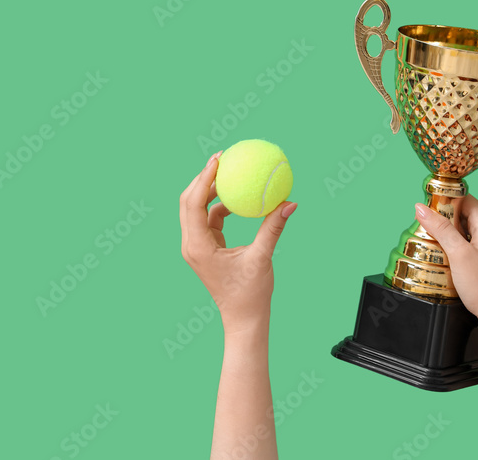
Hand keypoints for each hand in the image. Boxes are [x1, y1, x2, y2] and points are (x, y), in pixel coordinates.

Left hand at [179, 151, 296, 334]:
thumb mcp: (262, 258)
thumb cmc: (250, 294)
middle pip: (188, 201)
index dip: (203, 177)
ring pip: (197, 209)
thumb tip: (289, 203)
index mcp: (198, 246)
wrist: (243, 319)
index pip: (194, 203)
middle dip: (203, 178)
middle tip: (222, 158)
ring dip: (211, 191)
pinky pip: (209, 220)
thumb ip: (273, 228)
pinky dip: (221, 207)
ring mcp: (197, 247)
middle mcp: (192, 244)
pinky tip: (238, 199)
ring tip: (230, 172)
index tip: (218, 159)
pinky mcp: (206, 248)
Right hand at [414, 195, 477, 332]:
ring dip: (456, 236)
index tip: (430, 214)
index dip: (445, 203)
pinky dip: (465, 247)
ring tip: (442, 250)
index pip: (464, 199)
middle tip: (432, 235)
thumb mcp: (457, 254)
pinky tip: (456, 261)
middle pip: (467, 214)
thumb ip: (439, 228)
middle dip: (448, 222)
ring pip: (472, 230)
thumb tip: (422, 208)